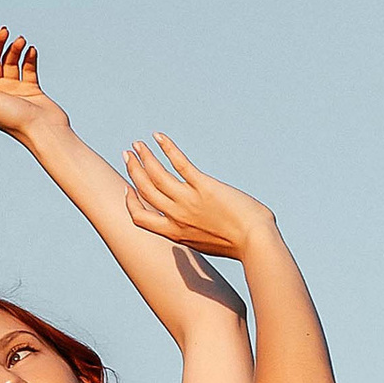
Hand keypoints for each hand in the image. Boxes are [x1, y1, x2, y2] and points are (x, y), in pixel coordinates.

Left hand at [0, 22, 70, 149]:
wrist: (45, 131)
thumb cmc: (14, 120)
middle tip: (5, 31)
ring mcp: (12, 90)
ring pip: (9, 61)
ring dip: (14, 48)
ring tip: (21, 41)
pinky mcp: (30, 88)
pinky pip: (27, 67)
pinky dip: (28, 56)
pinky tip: (31, 50)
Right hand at [123, 133, 272, 264]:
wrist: (255, 242)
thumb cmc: (238, 245)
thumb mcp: (207, 245)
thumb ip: (194, 235)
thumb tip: (192, 230)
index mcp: (175, 233)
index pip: (141, 217)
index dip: (131, 202)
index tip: (128, 188)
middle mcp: (177, 216)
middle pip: (145, 190)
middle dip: (133, 171)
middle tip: (128, 156)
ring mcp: (188, 201)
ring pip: (156, 175)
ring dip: (144, 157)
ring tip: (138, 144)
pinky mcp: (204, 186)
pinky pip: (179, 163)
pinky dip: (167, 148)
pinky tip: (159, 136)